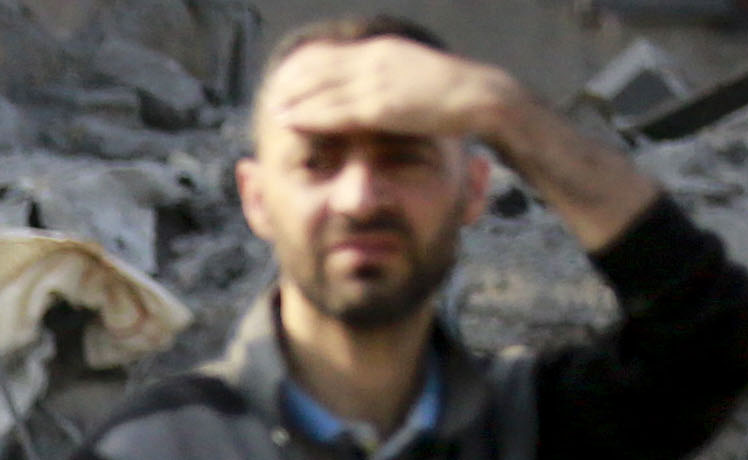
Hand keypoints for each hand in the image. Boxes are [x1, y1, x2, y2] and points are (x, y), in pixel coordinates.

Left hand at [267, 31, 518, 146]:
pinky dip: (309, 116)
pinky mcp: (380, 106)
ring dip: (294, 101)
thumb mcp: (413, 75)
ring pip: (322, 90)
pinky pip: (336, 111)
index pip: (334, 56)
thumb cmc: (450, 94)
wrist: (478, 96)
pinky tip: (290, 121)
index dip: (306, 68)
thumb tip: (374, 89)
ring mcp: (376, 82)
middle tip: (270, 97)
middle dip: (293, 84)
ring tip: (272, 111)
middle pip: (321, 69)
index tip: (286, 79)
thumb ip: (389, 77)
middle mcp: (374, 60)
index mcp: (382, 50)